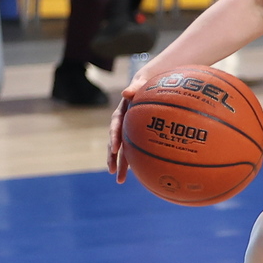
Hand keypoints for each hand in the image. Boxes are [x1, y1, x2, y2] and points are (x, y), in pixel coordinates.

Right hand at [107, 63, 154, 180]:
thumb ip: (135, 85)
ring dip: (120, 164)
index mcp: (122, 112)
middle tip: (112, 170)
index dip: (114, 137)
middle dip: (112, 157)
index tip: (116, 148)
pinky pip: (134, 149)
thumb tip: (126, 91)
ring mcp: (129, 131)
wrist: (150, 86)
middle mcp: (123, 123)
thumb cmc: (147, 83)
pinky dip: (134, 161)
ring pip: (123, 149)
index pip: (115, 125)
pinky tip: (139, 174)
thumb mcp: (141, 82)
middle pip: (115, 142)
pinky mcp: (136, 136)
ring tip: (120, 180)